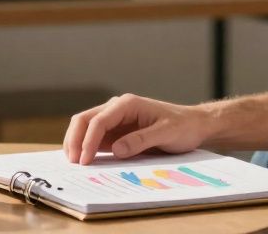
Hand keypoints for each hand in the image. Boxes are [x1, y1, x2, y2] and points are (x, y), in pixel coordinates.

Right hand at [62, 93, 210, 164]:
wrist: (193, 125)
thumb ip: (141, 140)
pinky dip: (85, 147)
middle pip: (85, 119)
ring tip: (74, 163)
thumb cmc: (182, 126)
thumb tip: (116, 150)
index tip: (85, 160)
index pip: (99, 120)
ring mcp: (115, 119)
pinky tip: (84, 160)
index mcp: (128, 104)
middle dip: (75, 139)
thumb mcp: (166, 133)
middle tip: (74, 162)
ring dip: (77, 142)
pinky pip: (95, 137)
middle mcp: (117, 108)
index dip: (89, 140)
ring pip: (85, 126)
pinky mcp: (116, 131)